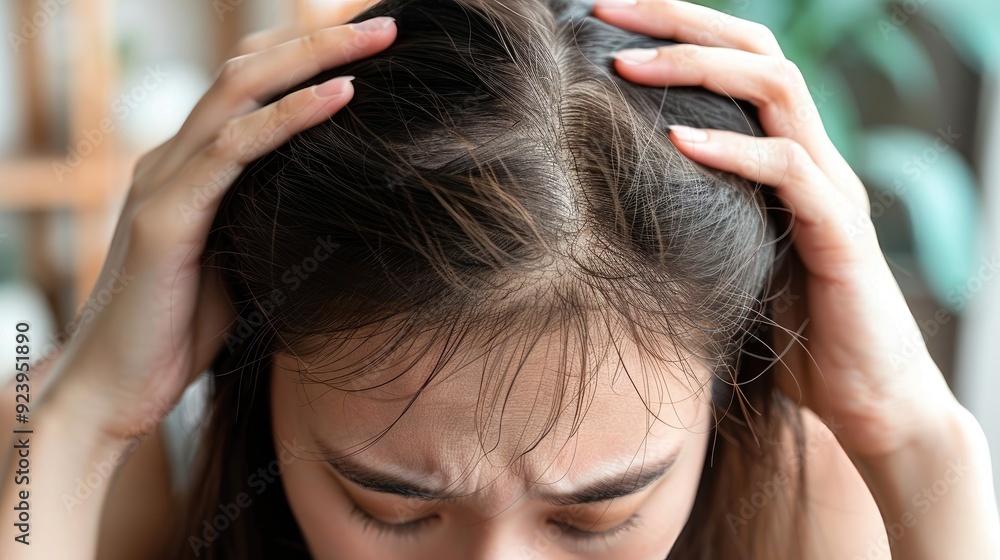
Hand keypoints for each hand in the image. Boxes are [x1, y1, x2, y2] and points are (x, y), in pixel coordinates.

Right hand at [40, 14, 396, 442]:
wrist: (114, 389)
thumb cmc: (181, 330)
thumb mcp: (239, 261)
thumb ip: (265, 220)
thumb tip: (328, 205)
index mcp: (189, 168)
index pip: (247, 88)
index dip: (302, 58)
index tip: (367, 50)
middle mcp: (172, 159)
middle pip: (247, 70)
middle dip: (318, 40)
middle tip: (385, 27)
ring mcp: (164, 181)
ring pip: (240, 91)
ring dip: (313, 59)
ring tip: (375, 42)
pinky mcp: (166, 217)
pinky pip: (234, 150)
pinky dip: (289, 118)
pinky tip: (339, 96)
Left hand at [592, 0, 963, 458]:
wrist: (862, 395)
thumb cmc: (786, 329)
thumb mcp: (726, 255)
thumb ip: (694, 215)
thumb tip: (612, 196)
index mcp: (783, 155)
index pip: (738, 63)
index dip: (678, 32)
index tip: (606, 19)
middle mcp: (811, 157)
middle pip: (759, 52)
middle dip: (682, 22)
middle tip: (608, 10)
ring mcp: (831, 188)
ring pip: (778, 90)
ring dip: (700, 68)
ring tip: (628, 65)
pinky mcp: (840, 233)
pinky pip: (791, 171)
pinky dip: (734, 149)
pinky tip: (678, 141)